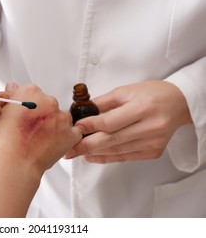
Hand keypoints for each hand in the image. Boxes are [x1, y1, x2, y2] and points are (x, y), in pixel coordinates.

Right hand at [0, 83, 81, 216]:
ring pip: (61, 117)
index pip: (32, 92)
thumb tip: (12, 88)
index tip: (23, 115)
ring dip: (54, 125)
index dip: (26, 105)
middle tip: (30, 130)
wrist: (12, 163)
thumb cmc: (1, 141)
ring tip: (41, 140)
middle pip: (47, 104)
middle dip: (41, 114)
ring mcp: (61, 117)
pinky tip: (53, 145)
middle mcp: (48, 101)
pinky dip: (66, 138)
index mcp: (30, 91)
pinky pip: (73, 133)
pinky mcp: (71, 134)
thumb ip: (7, 98)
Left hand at [64, 81, 192, 162]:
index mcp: (143, 108)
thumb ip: (103, 103)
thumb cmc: (151, 94)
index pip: (110, 122)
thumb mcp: (126, 91)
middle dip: (86, 146)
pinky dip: (107, 157)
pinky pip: (125, 157)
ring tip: (76, 153)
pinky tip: (92, 156)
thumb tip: (81, 113)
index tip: (75, 128)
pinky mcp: (153, 152)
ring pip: (117, 151)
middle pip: (112, 140)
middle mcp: (150, 127)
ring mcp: (153, 142)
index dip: (90, 126)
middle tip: (68, 149)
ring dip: (94, 153)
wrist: (179, 103)